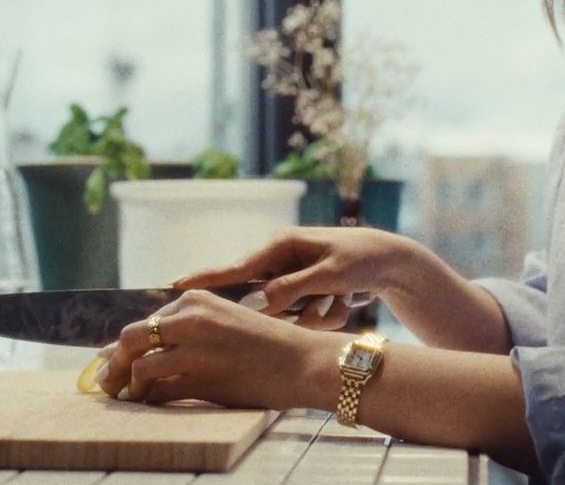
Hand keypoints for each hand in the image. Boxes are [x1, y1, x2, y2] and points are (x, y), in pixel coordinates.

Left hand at [94, 290, 339, 408]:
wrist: (302, 362)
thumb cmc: (267, 345)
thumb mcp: (223, 323)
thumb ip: (186, 332)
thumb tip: (139, 352)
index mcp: (196, 300)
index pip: (145, 322)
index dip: (121, 346)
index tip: (108, 362)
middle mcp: (190, 318)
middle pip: (132, 339)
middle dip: (113, 364)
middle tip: (106, 383)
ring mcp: (195, 348)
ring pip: (141, 366)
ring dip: (130, 386)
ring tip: (130, 397)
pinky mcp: (201, 378)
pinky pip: (159, 391)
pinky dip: (148, 400)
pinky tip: (148, 404)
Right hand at [173, 226, 413, 330]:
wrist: (391, 261)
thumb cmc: (360, 260)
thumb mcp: (327, 275)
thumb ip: (291, 289)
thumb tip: (258, 305)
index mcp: (279, 247)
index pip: (233, 268)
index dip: (203, 279)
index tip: (173, 285)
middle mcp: (279, 262)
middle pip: (262, 299)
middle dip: (293, 307)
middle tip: (315, 299)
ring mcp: (290, 279)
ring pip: (286, 314)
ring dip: (316, 312)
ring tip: (342, 296)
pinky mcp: (303, 294)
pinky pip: (302, 316)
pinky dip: (326, 313)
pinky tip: (345, 299)